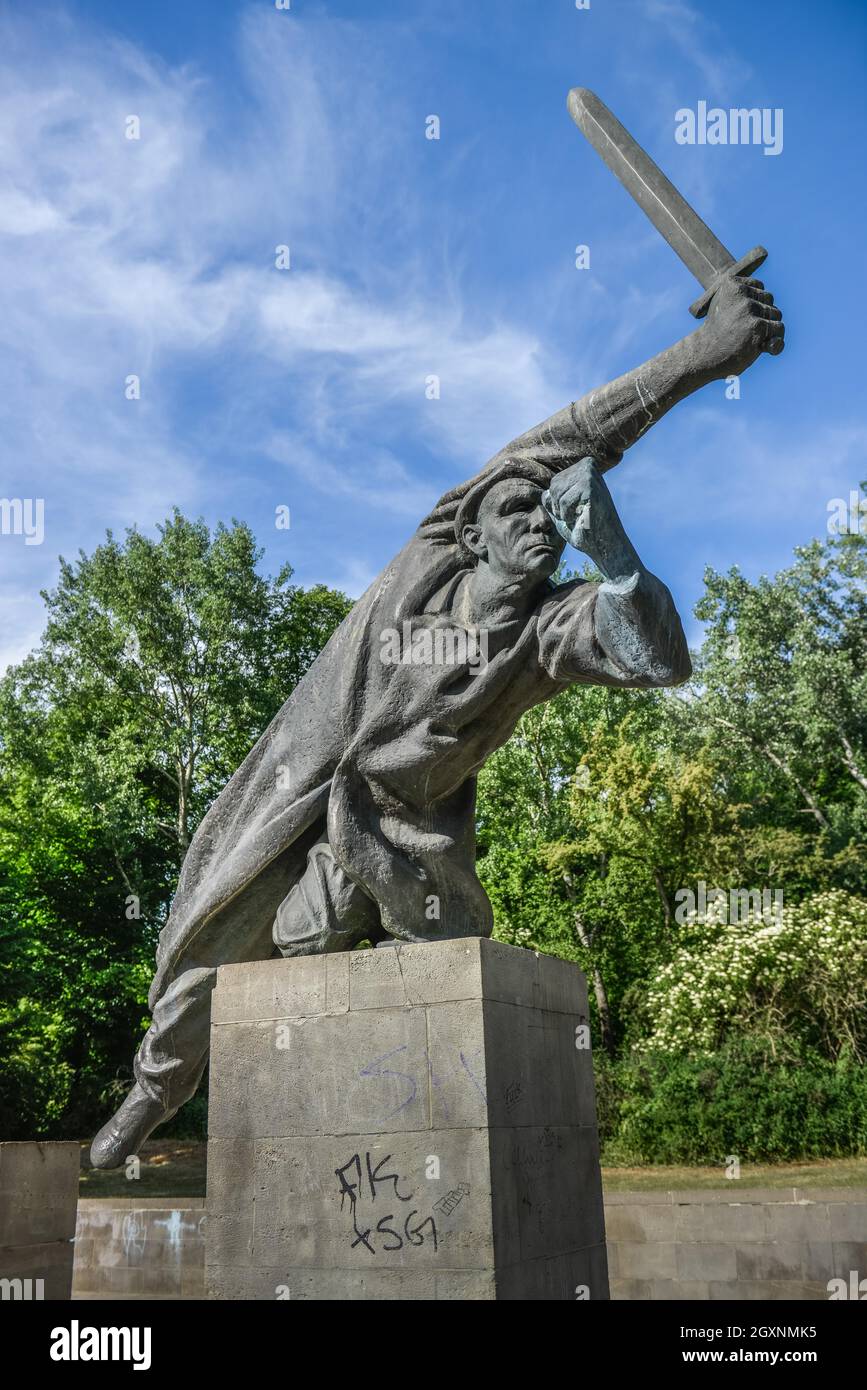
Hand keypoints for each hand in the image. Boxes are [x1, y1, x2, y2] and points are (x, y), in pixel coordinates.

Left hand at [543, 457, 638, 577]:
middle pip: (553, 485)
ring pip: (556, 492)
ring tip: (580, 516)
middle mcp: (588, 466)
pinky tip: (583, 518)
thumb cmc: (583, 529)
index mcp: (583, 468)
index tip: (575, 510)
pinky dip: (568, 515)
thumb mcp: (560, 511)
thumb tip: (546, 493)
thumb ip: (551, 500)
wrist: (602, 544)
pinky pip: (563, 502)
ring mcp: (590, 475)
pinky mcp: (590, 487)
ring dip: (563, 511)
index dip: (558, 504)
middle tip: (577, 515)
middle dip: (559, 506)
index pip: (554, 483)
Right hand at [702, 272, 784, 374]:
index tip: (743, 317)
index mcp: (731, 283)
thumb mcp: (724, 307)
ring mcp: (748, 308)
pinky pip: (779, 329)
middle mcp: (741, 292)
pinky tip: (761, 348)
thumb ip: (745, 302)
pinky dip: (774, 342)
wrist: (702, 356)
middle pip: (770, 300)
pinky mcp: (757, 325)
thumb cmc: (715, 334)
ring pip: (776, 314)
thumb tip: (775, 319)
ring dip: (768, 330)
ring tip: (750, 340)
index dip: (756, 304)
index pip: (759, 287)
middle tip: (744, 331)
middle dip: (763, 316)